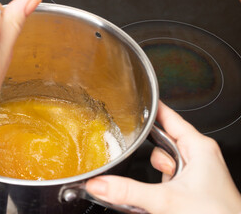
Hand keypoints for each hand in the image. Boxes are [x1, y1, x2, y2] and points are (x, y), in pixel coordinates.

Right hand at [86, 101, 240, 213]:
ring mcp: (197, 170)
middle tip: (149, 168)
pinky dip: (162, 184)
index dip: (150, 108)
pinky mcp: (193, 185)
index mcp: (198, 147)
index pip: (168, 116)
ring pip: (164, 160)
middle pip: (162, 140)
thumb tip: (100, 183)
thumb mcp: (165, 200)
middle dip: (152, 156)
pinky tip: (164, 197)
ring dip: (158, 174)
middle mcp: (199, 155)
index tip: (134, 99)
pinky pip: (170, 175)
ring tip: (163, 192)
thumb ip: (128, 191)